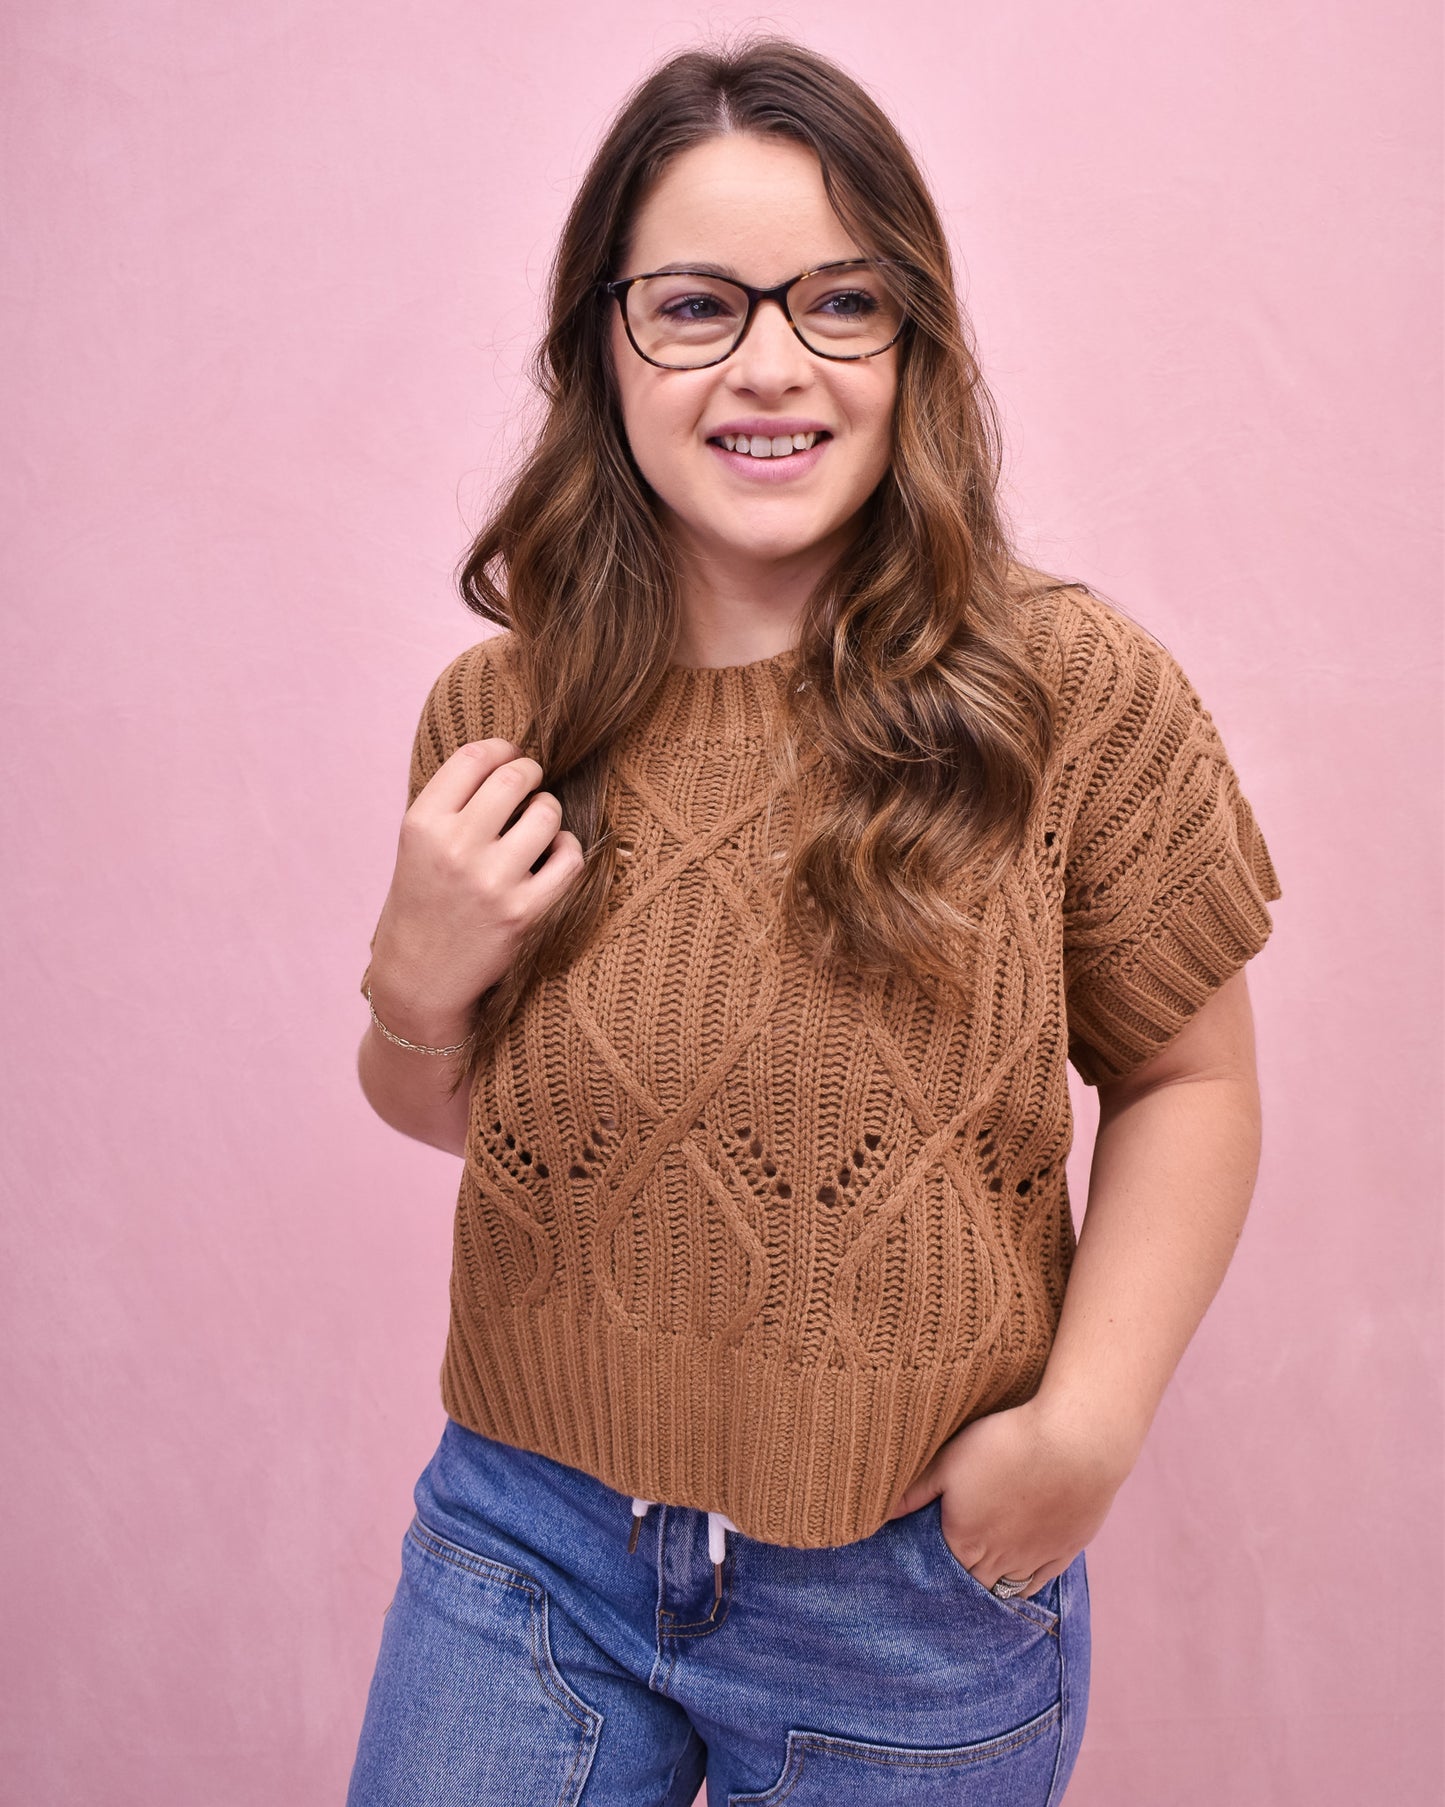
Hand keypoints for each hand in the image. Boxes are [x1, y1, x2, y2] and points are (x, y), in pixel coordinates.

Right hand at [366, 738, 585, 1038]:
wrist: (420, 977)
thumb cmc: (423, 902)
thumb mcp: (417, 845)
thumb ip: (454, 802)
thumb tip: (510, 757)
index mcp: (422, 824)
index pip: (475, 757)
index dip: (502, 749)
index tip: (511, 757)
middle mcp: (455, 848)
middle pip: (516, 777)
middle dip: (531, 774)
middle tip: (530, 786)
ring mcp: (491, 881)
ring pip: (547, 813)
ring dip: (548, 813)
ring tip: (536, 827)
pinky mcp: (523, 912)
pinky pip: (569, 857)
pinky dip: (567, 850)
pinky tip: (552, 856)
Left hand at [882, 1396, 1135, 1596]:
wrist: (1075, 1445)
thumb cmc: (1007, 1444)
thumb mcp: (950, 1460)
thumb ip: (916, 1491)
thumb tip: (883, 1515)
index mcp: (965, 1540)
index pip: (940, 1571)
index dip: (931, 1570)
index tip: (923, 1566)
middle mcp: (999, 1560)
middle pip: (972, 1585)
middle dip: (958, 1583)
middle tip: (948, 1576)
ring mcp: (1035, 1559)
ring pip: (1006, 1588)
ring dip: (990, 1587)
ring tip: (977, 1581)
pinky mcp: (1064, 1551)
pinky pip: (1039, 1584)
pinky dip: (1024, 1587)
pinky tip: (1016, 1582)